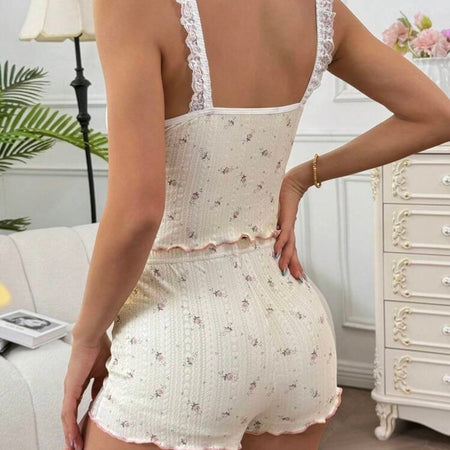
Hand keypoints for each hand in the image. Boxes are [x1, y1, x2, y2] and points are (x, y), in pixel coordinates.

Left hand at [61, 332, 110, 449]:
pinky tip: (72, 436)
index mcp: (81, 382)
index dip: (83, 419)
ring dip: (71, 433)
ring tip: (74, 447)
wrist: (92, 336)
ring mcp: (70, 388)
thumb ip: (104, 383)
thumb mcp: (105, 370)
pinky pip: (68, 411)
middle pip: (71, 414)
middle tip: (78, 445)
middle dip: (75, 431)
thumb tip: (106, 395)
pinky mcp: (70, 388)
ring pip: (67, 417)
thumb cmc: (99, 347)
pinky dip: (70, 426)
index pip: (81, 406)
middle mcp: (73, 387)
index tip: (88, 430)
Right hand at [274, 164, 311, 279]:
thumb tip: (264, 229)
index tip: (295, 274)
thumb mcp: (275, 212)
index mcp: (286, 230)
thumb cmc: (282, 195)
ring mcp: (288, 225)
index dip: (292, 261)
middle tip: (298, 280)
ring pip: (289, 245)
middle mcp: (289, 230)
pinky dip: (281, 243)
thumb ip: (271, 221)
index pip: (290, 248)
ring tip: (285, 271)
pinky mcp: (286, 218)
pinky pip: (284, 233)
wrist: (293, 181)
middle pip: (292, 251)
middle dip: (295, 266)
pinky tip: (277, 252)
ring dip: (287, 259)